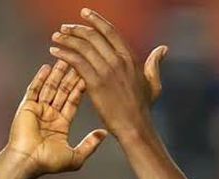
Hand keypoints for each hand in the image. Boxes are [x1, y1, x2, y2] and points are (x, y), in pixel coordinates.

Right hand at [5, 60, 107, 173]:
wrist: (27, 162)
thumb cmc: (49, 162)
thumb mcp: (76, 156)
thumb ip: (90, 144)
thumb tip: (104, 134)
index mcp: (61, 124)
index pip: (73, 101)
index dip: (81, 88)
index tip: (89, 74)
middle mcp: (50, 115)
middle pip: (62, 91)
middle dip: (71, 76)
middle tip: (79, 60)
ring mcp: (38, 110)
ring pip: (49, 87)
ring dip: (57, 74)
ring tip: (65, 58)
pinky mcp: (27, 107)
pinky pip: (34, 90)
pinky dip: (40, 78)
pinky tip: (46, 67)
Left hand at [49, 9, 167, 136]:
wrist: (135, 126)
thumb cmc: (142, 108)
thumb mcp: (153, 83)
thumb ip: (154, 63)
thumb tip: (163, 49)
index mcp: (130, 58)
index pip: (110, 32)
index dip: (96, 20)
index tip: (84, 13)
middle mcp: (118, 60)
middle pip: (93, 36)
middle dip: (76, 28)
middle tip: (64, 27)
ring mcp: (107, 71)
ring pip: (83, 46)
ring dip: (67, 39)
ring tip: (56, 36)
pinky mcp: (96, 83)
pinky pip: (77, 62)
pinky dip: (64, 54)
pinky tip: (55, 52)